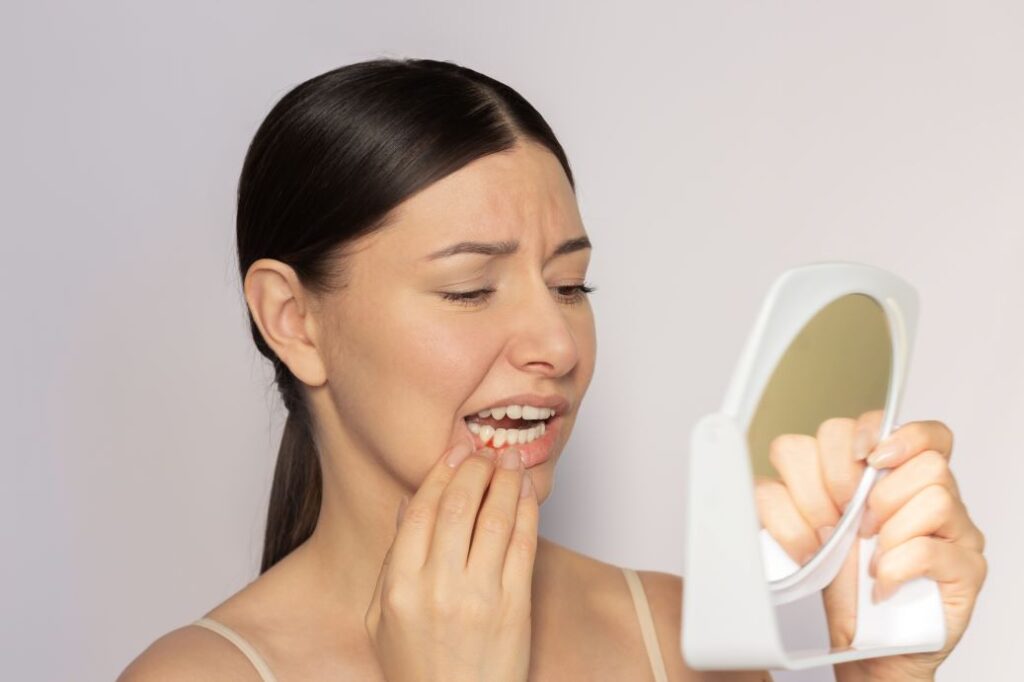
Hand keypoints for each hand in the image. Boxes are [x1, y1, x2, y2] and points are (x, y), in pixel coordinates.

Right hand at [364, 442, 537, 681]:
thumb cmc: (417, 669)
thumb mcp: (383, 618)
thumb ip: (393, 559)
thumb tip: (409, 504)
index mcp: (400, 587)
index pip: (421, 511)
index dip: (441, 473)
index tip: (455, 452)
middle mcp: (438, 588)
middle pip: (459, 507)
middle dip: (476, 469)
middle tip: (486, 452)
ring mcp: (480, 597)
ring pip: (495, 519)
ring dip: (506, 482)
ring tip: (511, 461)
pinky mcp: (515, 608)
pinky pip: (524, 545)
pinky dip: (527, 511)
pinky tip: (527, 493)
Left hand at [754, 414, 987, 680]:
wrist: (865, 645)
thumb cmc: (840, 582)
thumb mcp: (802, 527)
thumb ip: (792, 492)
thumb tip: (783, 473)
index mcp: (886, 473)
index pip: (891, 421)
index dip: (865, 432)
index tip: (845, 459)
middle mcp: (926, 492)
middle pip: (912, 449)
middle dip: (858, 485)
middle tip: (841, 521)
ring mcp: (955, 527)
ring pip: (933, 489)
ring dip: (885, 527)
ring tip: (868, 554)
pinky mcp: (967, 567)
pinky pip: (931, 547)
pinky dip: (896, 566)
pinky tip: (882, 580)